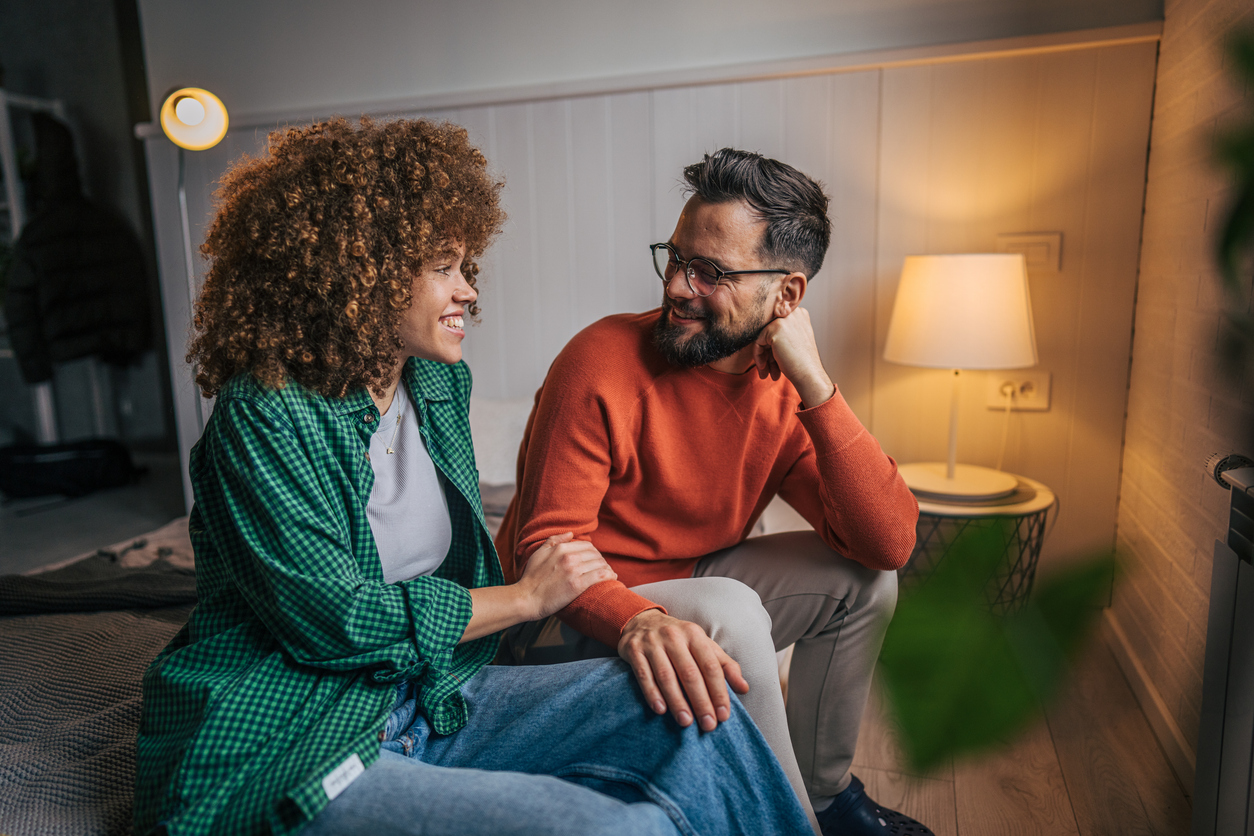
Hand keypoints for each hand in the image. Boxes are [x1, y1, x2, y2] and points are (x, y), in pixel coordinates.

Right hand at [517, 533, 616, 620]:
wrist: (526, 598)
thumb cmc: (531, 578)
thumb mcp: (539, 553)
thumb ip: (554, 540)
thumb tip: (570, 533)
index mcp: (561, 548)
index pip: (587, 545)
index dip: (594, 553)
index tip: (595, 560)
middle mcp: (568, 556)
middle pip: (595, 554)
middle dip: (601, 560)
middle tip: (603, 568)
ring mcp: (573, 570)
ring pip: (600, 563)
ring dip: (607, 568)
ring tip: (609, 574)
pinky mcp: (577, 584)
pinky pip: (600, 575)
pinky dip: (609, 575)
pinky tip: (612, 578)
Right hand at [617, 609, 748, 731]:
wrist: (641, 621)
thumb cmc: (679, 640)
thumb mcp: (703, 646)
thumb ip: (725, 666)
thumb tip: (744, 688)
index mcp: (695, 635)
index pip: (710, 666)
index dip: (718, 692)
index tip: (723, 715)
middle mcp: (674, 637)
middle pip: (690, 673)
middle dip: (700, 701)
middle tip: (708, 725)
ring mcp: (652, 643)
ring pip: (666, 676)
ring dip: (677, 701)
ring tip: (686, 722)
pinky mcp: (634, 651)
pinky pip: (644, 675)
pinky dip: (652, 693)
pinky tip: (660, 710)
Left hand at [752, 306, 835, 407]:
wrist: (809, 375)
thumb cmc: (803, 363)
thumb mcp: (795, 341)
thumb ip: (782, 333)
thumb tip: (762, 336)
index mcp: (800, 314)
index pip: (776, 327)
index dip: (772, 345)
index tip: (772, 361)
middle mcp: (793, 313)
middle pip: (769, 331)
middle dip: (767, 352)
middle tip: (768, 369)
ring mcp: (784, 319)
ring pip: (762, 337)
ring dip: (763, 356)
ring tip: (765, 373)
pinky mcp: (775, 328)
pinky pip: (758, 341)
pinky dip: (758, 356)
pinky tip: (764, 368)